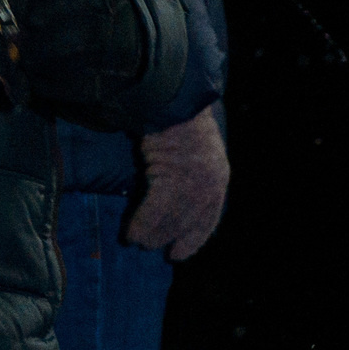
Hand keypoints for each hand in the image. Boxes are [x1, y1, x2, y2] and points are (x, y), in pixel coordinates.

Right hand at [124, 110, 229, 260]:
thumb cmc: (178, 120)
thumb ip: (189, 174)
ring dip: (151, 233)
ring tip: (135, 241)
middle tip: (149, 246)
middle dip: (168, 236)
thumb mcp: (194, 150)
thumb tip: (173, 197)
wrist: (172, 96)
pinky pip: (154, 209)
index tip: (179, 253)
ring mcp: (192, 180)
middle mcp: (211, 182)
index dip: (194, 238)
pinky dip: (141, 223)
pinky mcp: (171, 176)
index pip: (209, 218)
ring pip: (170, 218)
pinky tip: (130, 232)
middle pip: (188, 221)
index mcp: (219, 176)